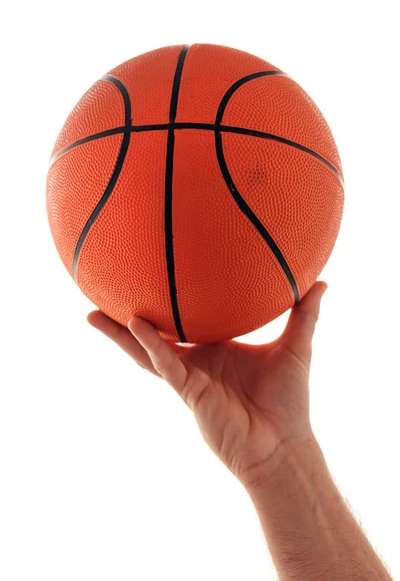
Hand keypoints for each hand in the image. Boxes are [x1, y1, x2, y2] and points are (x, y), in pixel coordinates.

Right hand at [87, 282, 327, 487]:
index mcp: (214, 350)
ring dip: (121, 335)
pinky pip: (166, 365)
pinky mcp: (189, 392)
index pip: (184, 324)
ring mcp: (188, 378)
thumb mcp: (295, 347)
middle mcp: (196, 362)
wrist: (284, 443)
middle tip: (104, 296)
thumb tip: (322, 281)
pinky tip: (136, 325)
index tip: (152, 281)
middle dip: (127, 320)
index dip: (166, 306)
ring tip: (94, 313)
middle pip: (154, 336)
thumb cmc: (287, 400)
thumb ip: (304, 314)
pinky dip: (152, 346)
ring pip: (147, 352)